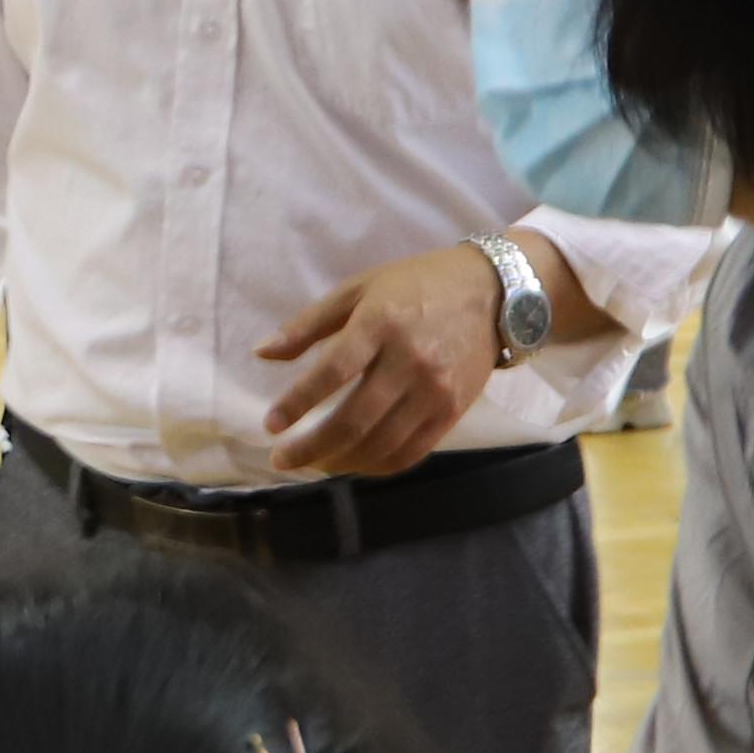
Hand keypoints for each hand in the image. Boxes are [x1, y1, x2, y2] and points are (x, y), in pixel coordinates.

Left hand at [255, 247, 504, 477]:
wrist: (491, 293)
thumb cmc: (415, 285)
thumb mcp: (358, 289)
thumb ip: (308, 324)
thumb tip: (262, 353)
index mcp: (381, 323)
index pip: (333, 371)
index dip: (298, 402)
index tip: (271, 425)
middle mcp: (409, 361)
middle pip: (355, 418)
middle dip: (312, 447)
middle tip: (282, 459)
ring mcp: (435, 390)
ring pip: (382, 443)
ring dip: (341, 461)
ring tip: (313, 463)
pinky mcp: (452, 411)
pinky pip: (411, 452)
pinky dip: (378, 466)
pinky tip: (355, 464)